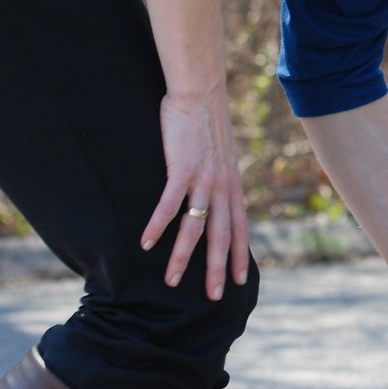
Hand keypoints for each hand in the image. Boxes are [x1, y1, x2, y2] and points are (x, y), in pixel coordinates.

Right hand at [141, 86, 250, 300]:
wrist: (201, 92)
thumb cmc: (207, 121)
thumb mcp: (222, 154)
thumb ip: (220, 177)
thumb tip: (217, 194)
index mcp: (233, 185)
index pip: (240, 228)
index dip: (241, 255)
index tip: (241, 281)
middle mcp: (222, 187)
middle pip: (221, 236)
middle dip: (218, 269)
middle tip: (215, 297)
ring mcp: (203, 179)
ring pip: (194, 228)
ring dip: (182, 257)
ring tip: (172, 281)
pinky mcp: (182, 169)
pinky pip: (169, 206)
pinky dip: (157, 226)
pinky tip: (146, 243)